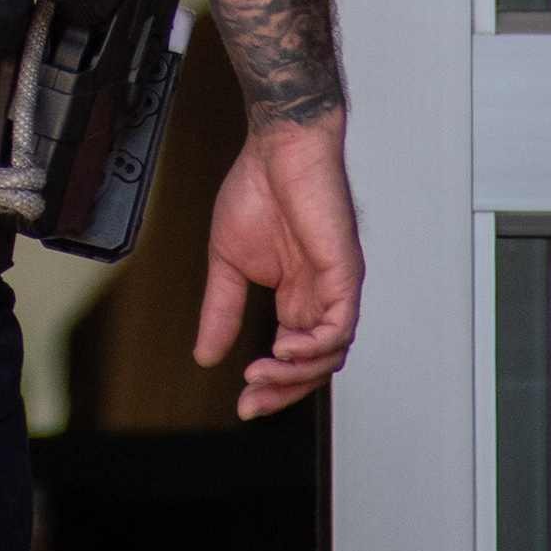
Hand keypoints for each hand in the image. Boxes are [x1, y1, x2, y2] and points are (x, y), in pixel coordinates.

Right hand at [200, 113, 359, 416]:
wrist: (277, 147)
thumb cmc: (259, 189)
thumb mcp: (227, 262)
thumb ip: (222, 310)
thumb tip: (206, 354)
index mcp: (296, 296)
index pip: (294, 358)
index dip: (272, 387)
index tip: (242, 403)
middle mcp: (320, 297)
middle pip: (315, 366)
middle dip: (283, 392)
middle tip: (251, 402)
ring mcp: (335, 287)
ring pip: (331, 354)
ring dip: (296, 374)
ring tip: (262, 372)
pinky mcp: (344, 272)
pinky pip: (341, 326)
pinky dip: (315, 346)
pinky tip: (285, 347)